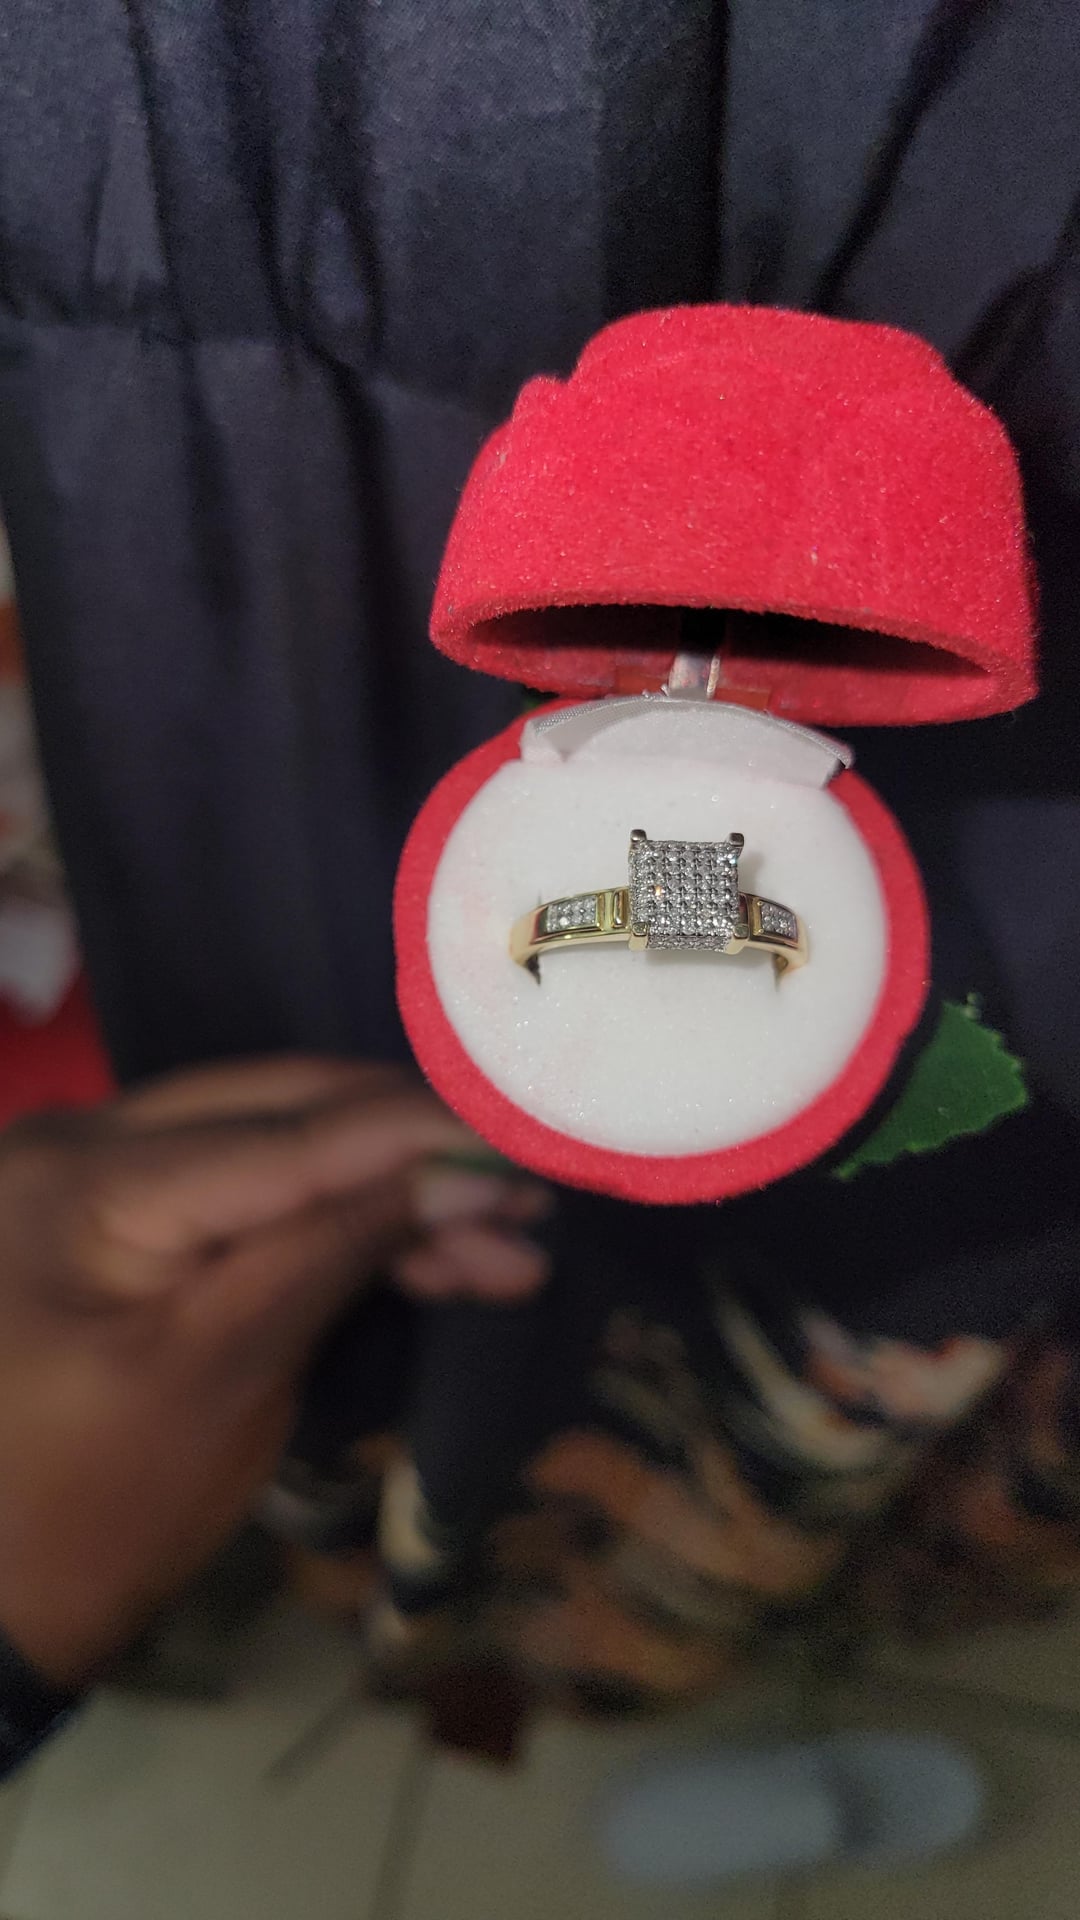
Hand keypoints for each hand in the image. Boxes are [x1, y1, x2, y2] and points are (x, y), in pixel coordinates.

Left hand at [0, 1058, 548, 1689]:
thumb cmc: (94, 1513)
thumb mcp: (227, 1377)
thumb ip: (339, 1251)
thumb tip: (475, 1173)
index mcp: (82, 1176)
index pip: (286, 1134)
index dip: (422, 1137)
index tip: (536, 1146)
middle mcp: (79, 1137)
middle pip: (283, 1112)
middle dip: (417, 1153)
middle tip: (534, 1191)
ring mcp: (93, 1170)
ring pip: (276, 1145)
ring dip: (389, 1189)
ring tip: (509, 1243)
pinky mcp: (119, 1212)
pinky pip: (245, 1186)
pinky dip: (334, 1218)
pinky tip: (431, 1253)